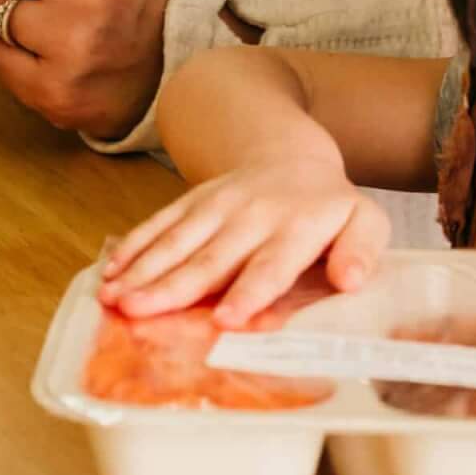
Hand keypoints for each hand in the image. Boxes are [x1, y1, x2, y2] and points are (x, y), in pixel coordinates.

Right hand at [98, 156, 388, 326]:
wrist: (292, 156)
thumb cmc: (328, 208)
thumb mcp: (365, 221)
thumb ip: (364, 249)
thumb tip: (351, 280)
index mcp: (299, 226)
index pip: (272, 263)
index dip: (249, 291)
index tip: (225, 319)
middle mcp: (254, 214)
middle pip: (212, 256)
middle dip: (174, 286)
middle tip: (140, 312)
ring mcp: (218, 204)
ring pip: (178, 239)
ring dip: (144, 269)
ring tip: (114, 297)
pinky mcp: (193, 200)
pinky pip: (160, 221)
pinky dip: (134, 245)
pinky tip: (110, 270)